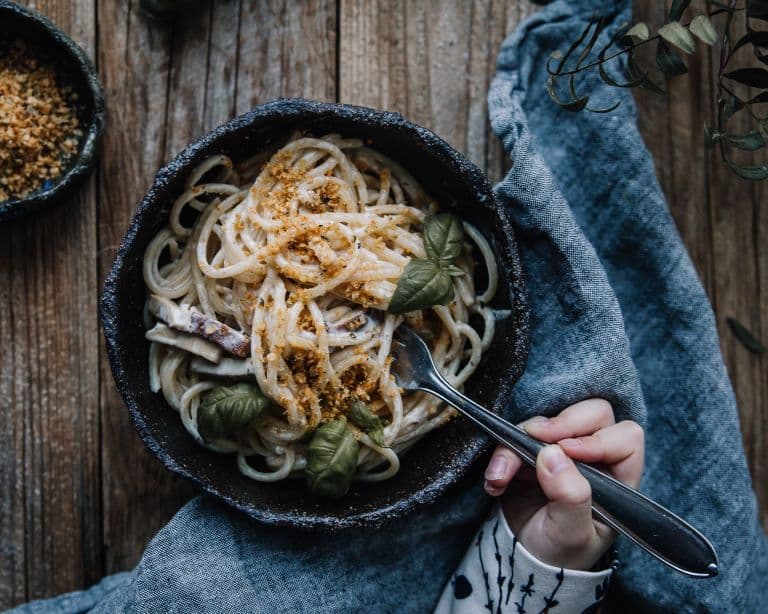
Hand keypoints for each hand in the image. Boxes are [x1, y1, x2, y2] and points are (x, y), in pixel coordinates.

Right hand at [483, 399, 643, 569]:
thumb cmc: (559, 555)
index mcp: (619, 479)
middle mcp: (594, 458)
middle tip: (536, 441)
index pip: (624, 439)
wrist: (522, 565)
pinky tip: (495, 482)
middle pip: (592, 414)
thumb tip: (553, 453)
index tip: (569, 452)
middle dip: (562, 424)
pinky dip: (502, 454)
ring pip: (548, 421)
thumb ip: (570, 496)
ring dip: (518, 444)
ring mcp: (561, 452)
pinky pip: (516, 435)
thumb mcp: (571, 534)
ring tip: (501, 478)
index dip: (599, 439)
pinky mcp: (530, 452)